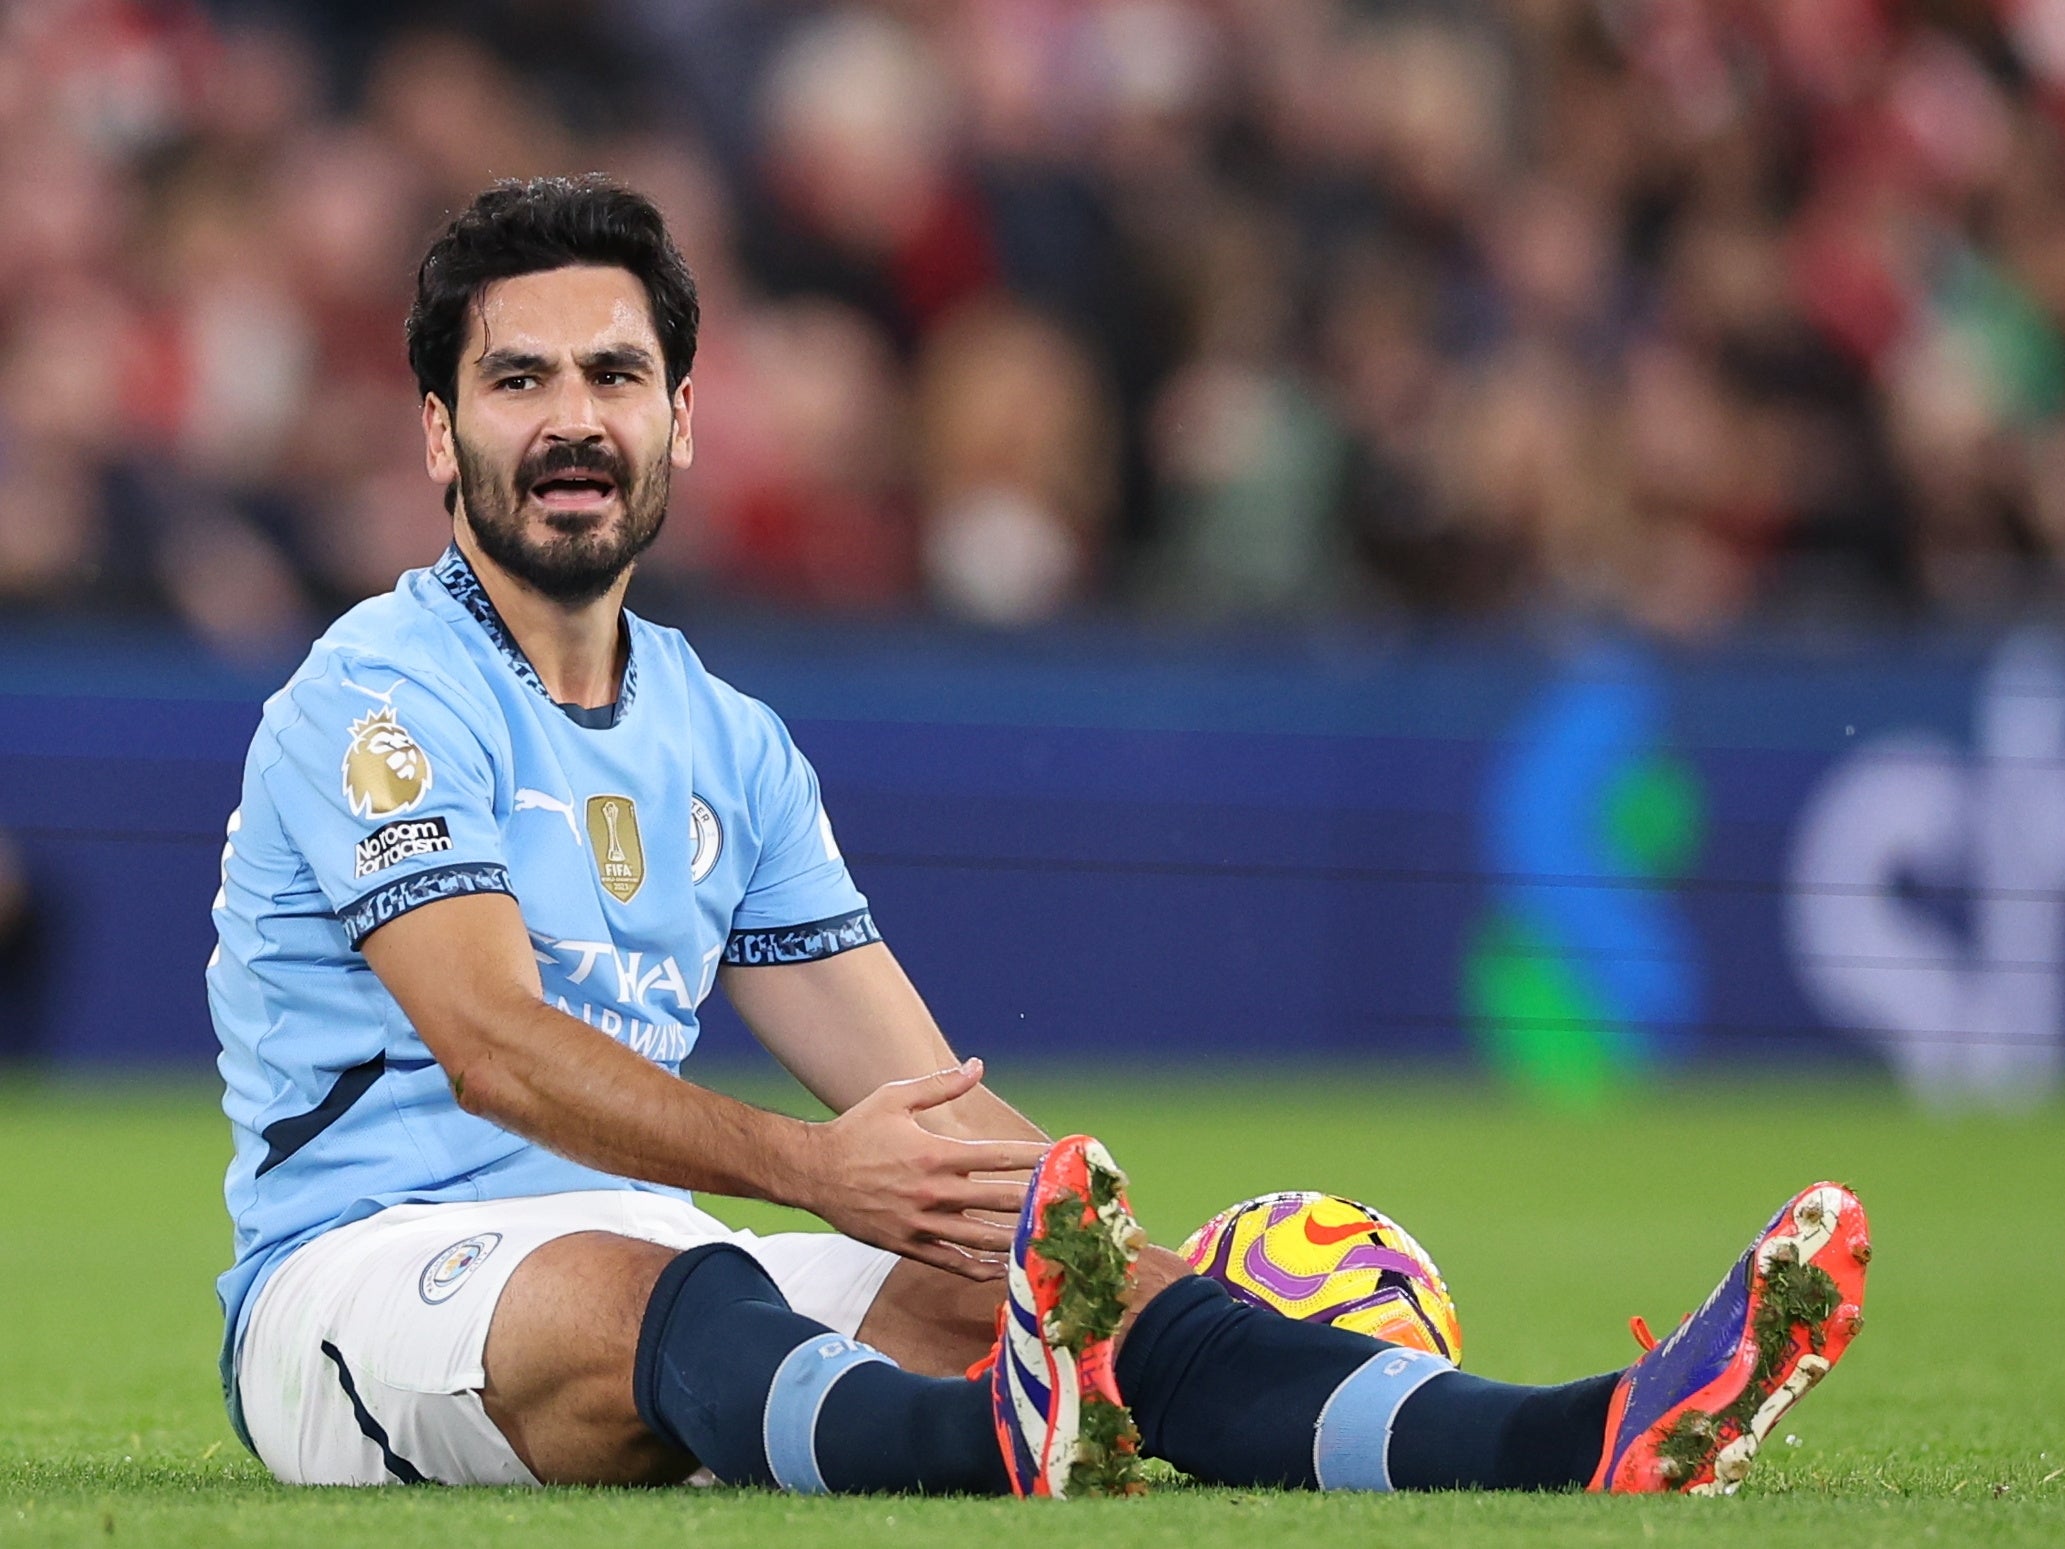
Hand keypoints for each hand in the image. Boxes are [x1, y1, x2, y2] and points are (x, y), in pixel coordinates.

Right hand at [793, 1059, 1050, 1279]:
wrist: (811, 1171)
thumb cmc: (855, 1130)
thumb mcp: (895, 1098)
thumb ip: (941, 1086)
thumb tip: (977, 1065)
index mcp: (935, 1154)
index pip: (998, 1157)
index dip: (1034, 1158)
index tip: (1060, 1157)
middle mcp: (932, 1192)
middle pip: (999, 1201)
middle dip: (1035, 1201)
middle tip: (1066, 1204)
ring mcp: (920, 1224)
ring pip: (980, 1239)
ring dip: (1015, 1239)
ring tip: (1044, 1239)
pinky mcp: (906, 1245)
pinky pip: (950, 1263)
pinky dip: (978, 1268)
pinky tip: (1000, 1268)